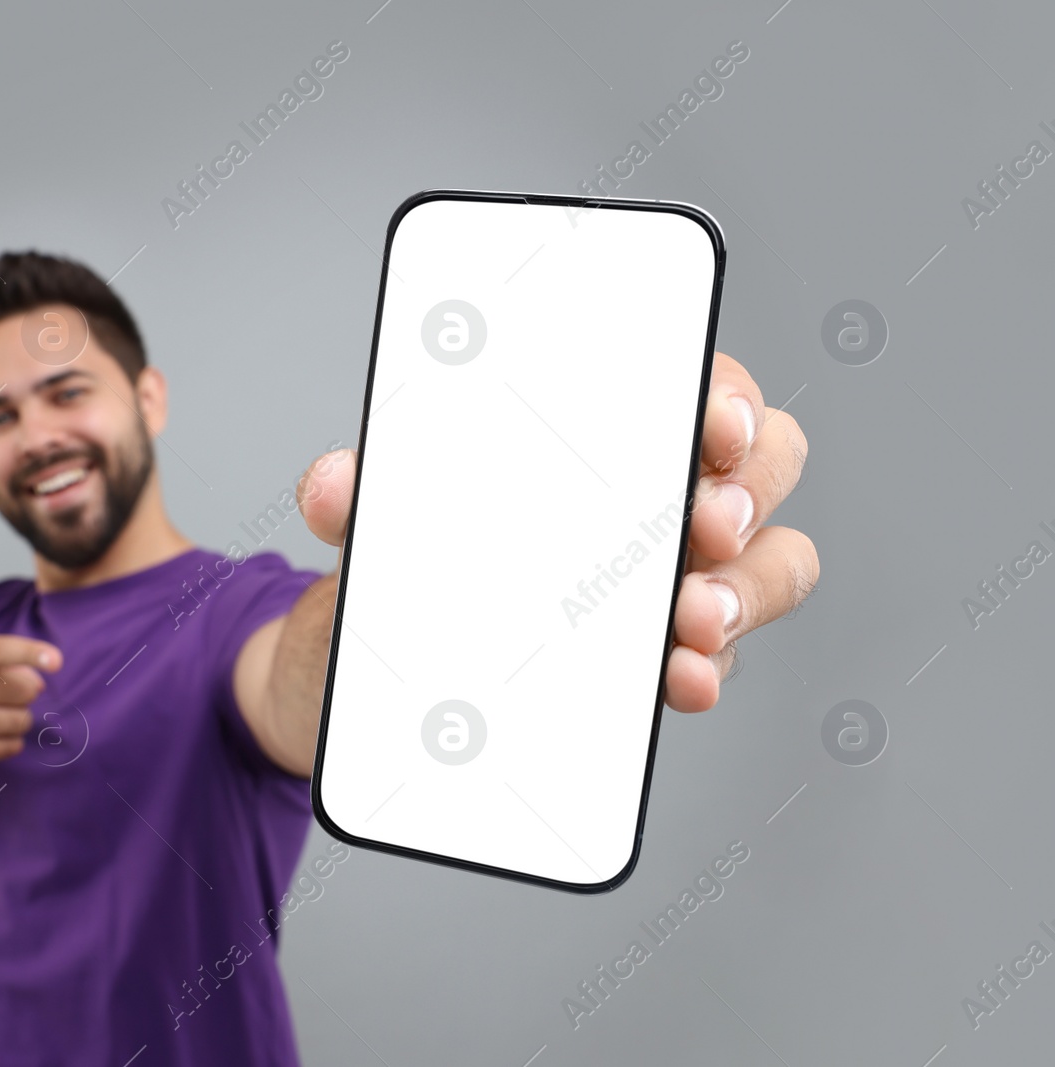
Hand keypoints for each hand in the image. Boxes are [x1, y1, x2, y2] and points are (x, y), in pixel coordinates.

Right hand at [0, 634, 62, 772]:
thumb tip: (39, 680)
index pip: (0, 650)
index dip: (32, 653)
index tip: (56, 661)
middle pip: (24, 690)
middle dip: (26, 692)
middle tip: (5, 695)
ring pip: (21, 721)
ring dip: (19, 718)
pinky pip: (10, 746)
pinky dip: (10, 739)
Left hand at [294, 351, 817, 713]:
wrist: (383, 670)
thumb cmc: (413, 559)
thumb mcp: (379, 519)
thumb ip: (355, 492)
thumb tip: (332, 484)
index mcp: (602, 431)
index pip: (694, 379)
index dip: (724, 391)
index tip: (712, 419)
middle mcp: (657, 493)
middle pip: (762, 465)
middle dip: (748, 490)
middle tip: (703, 523)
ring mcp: (673, 575)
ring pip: (767, 563)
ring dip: (746, 587)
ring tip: (692, 617)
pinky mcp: (663, 655)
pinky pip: (717, 655)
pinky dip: (708, 667)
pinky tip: (678, 678)